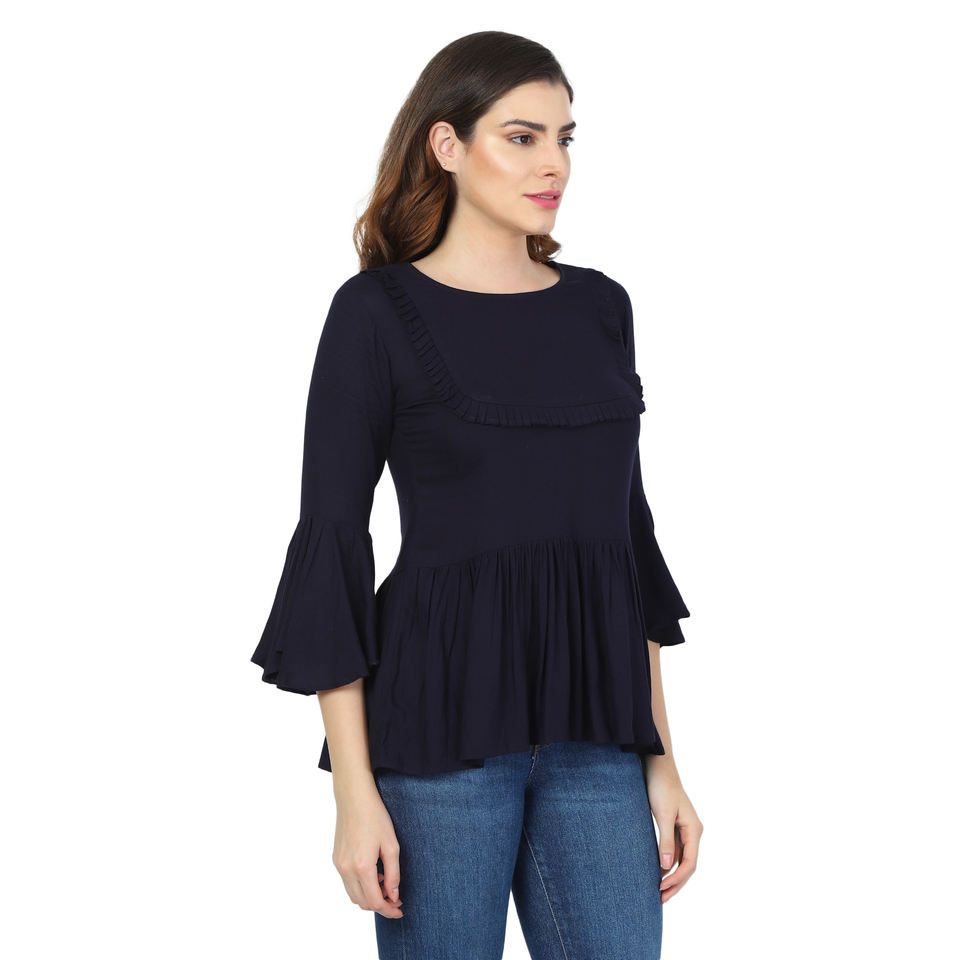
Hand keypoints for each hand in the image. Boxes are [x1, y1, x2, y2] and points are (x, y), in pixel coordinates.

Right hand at [331, 780, 403, 919]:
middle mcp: (346, 869)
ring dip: (369, 897)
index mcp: (362, 867)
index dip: (389, 909)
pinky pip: (347, 883)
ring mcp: (338, 865)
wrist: (354, 798)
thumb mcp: (391, 845)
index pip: (375, 902)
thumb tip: (394, 895)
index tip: (400, 909)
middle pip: (362, 903)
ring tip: (386, 885)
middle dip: (380, 905)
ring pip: (353, 895)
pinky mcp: (336, 859)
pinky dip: (360, 886)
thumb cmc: (375, 817)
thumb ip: (394, 874)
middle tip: (396, 898)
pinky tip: (374, 874)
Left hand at [645, 767, 702, 903]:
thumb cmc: (661, 787)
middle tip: (661, 898)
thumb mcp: (663, 814)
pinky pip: (675, 851)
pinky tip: (658, 872)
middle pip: (688, 865)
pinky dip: (668, 864)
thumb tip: (667, 867)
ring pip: (682, 860)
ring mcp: (685, 829)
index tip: (662, 889)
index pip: (690, 863)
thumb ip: (666, 840)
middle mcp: (693, 832)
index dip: (677, 880)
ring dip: (672, 876)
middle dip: (676, 883)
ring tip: (659, 891)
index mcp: (694, 830)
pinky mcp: (675, 826)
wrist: (658, 766)